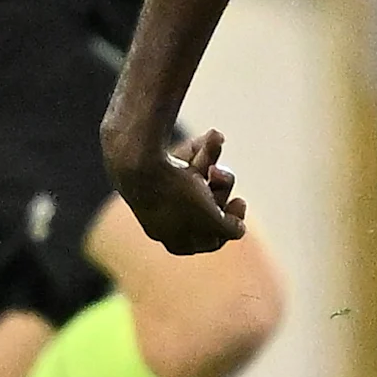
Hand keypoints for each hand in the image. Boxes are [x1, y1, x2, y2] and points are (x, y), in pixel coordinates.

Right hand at [108, 124, 249, 252]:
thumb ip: (228, 230)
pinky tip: (209, 136)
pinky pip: (187, 160)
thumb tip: (238, 230)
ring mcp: (159, 195)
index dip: (230, 223)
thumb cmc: (175, 194)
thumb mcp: (210, 219)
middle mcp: (165, 220)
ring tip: (214, 142)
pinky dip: (200, 148)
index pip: (211, 240)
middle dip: (221, 185)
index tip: (240, 200)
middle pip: (208, 207)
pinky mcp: (155, 170)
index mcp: (174, 241)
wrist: (135, 160)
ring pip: (199, 179)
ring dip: (212, 159)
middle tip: (219, 171)